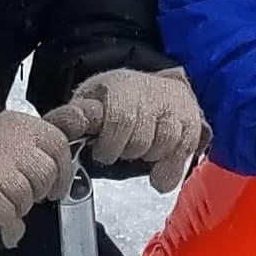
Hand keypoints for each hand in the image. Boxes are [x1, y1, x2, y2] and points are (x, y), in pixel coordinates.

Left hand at [55, 67, 204, 191]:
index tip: (103, 153)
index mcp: (121, 85)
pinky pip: (184, 151)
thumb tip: (62, 127)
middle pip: (140, 139)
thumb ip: (74, 116)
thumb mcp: (88, 100)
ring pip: (163, 145)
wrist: (150, 86)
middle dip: (126, 152)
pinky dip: (170, 168)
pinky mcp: (192, 121)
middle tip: (119, 149)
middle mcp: (152, 92)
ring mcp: (174, 106)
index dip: (110, 145)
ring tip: (139, 147)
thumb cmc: (115, 98)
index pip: (120, 120)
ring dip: (148, 156)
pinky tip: (159, 169)